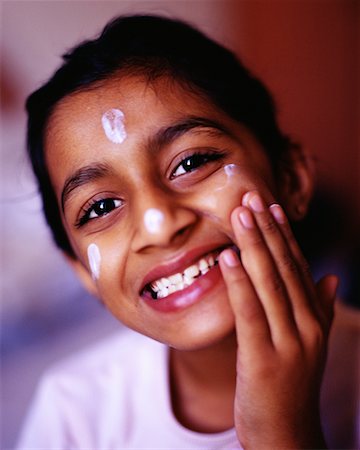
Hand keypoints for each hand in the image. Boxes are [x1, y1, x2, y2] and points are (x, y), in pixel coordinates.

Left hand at [219, 191, 337, 449]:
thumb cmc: (290, 385)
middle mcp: (306, 325)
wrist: (286, 435)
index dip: (283, 235)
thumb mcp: (310, 344)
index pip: (297, 266)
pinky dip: (239, 281)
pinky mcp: (265, 359)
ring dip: (254, 245)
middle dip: (265, 230)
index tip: (270, 207)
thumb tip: (330, 277)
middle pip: (283, 267)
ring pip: (269, 283)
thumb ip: (322, 309)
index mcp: (313, 318)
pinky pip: (250, 312)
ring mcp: (288, 342)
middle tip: (249, 198)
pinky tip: (228, 256)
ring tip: (240, 215)